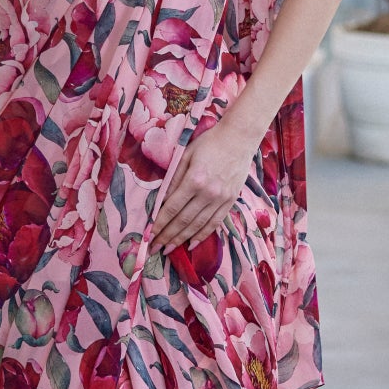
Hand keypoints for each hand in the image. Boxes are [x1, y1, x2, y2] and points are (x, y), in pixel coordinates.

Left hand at [151, 113, 258, 252]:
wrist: (239, 138)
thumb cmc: (209, 143)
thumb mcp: (186, 155)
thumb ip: (174, 178)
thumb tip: (160, 201)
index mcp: (194, 180)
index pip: (172, 208)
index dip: (159, 223)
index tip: (149, 234)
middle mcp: (208, 193)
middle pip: (184, 220)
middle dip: (167, 236)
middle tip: (155, 248)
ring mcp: (221, 199)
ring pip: (198, 225)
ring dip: (182, 239)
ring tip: (169, 250)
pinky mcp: (230, 201)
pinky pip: (215, 223)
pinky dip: (202, 235)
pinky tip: (191, 244)